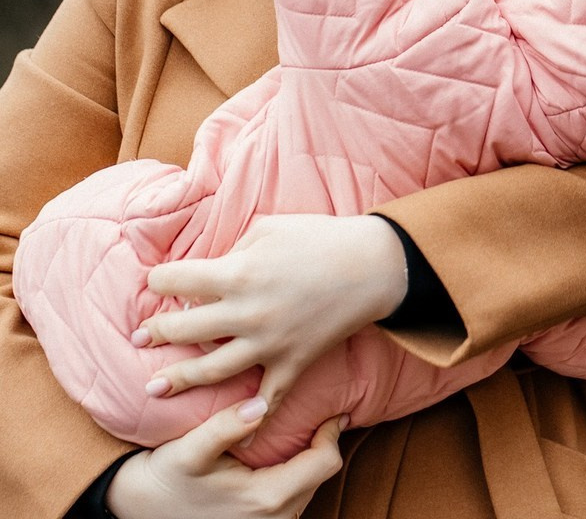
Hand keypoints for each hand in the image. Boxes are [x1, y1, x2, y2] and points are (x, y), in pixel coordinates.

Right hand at [106, 400, 344, 518]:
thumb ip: (225, 427)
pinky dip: (296, 475)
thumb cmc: (166, 478)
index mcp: (266, 499)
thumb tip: (260, 405)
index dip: (333, 432)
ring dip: (309, 460)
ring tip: (304, 431)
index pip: (325, 462)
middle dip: (324, 443)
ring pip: (309, 488)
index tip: (335, 407)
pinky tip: (284, 455)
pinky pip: (294, 499)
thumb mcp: (190, 450)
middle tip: (322, 413)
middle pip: (321, 475)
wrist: (139, 510)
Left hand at [135, 214, 405, 414]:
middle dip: (156, 332)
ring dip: (177, 379)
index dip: (160, 280)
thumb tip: (210, 272)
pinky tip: (233, 428)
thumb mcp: (270, 228)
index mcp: (238, 273)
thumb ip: (234, 250)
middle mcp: (246, 313)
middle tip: (141, 337)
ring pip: (210, 370)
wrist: (373, 265)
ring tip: (154, 387)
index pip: (177, 280)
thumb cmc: (321, 237)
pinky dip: (250, 418)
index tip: (156, 282)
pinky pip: (267, 398)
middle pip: (184, 328)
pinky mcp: (292, 362)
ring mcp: (268, 343)